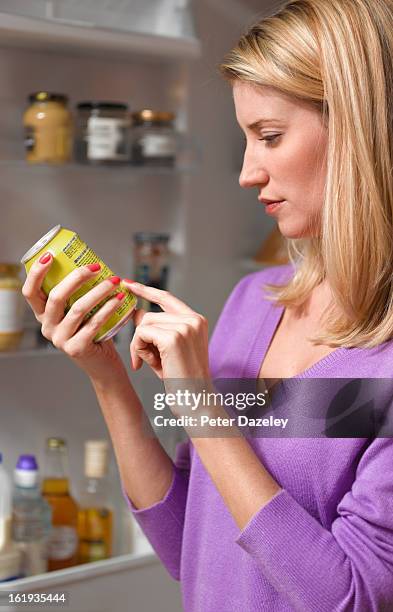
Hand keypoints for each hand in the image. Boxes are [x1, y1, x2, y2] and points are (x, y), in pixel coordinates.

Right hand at [22, 253, 126, 380]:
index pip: (30, 292)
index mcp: (44, 315)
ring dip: (98, 291)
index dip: (36, 273)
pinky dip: (108, 308)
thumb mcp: (80, 312)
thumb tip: (92, 264)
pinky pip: (93, 323)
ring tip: (114, 281)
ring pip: (78, 308)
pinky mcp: (76, 348)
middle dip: (77, 277)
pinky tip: (119, 299)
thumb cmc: (94, 332)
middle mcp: (47, 327)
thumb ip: (78, 294)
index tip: (50, 256)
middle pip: (56, 296)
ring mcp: (60, 340)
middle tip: (96, 267)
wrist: (103, 365)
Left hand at [124, 280, 210, 385]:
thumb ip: (157, 330)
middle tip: (142, 360)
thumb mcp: (169, 350)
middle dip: (140, 337)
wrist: (195, 401)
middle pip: (150, 315)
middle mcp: (193, 320)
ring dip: (139, 345)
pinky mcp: (173, 338)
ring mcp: (185, 327)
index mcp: (196, 320)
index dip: (146, 290)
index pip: (167, 297)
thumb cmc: (182, 380)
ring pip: (144, 325)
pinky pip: (141, 335)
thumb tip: (136, 312)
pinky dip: (138, 350)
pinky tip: (145, 364)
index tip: (128, 284)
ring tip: (149, 363)